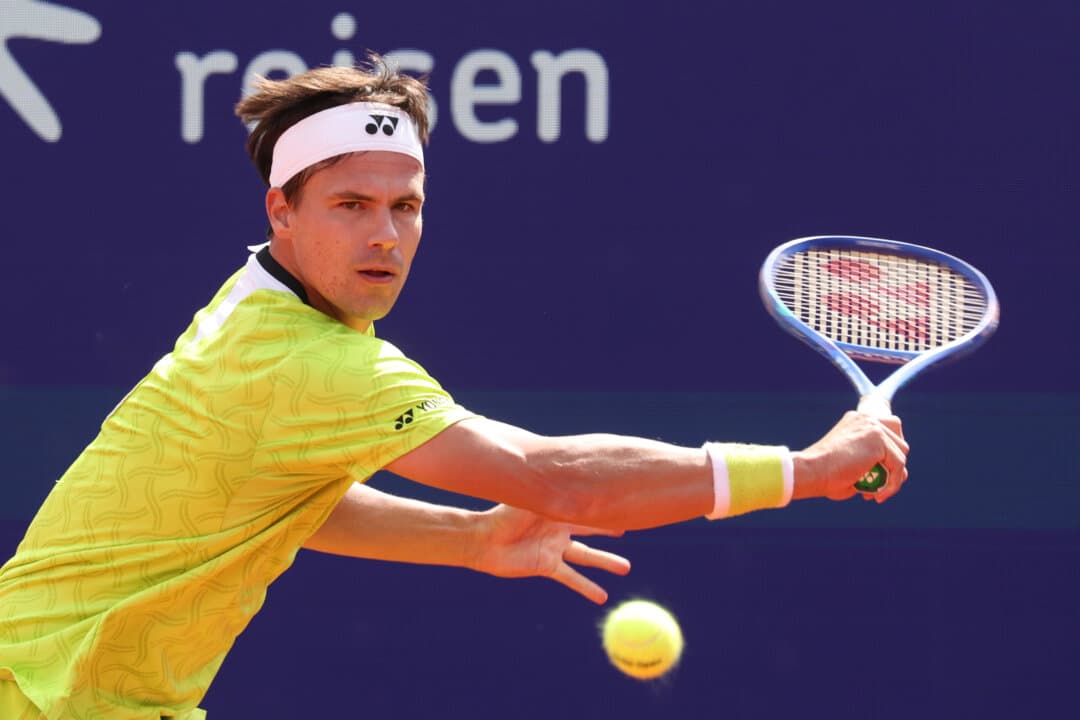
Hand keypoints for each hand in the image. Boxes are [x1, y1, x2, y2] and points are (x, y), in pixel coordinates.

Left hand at [468, 505, 630, 603]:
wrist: (483, 539)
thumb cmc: (505, 513)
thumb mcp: (533, 499)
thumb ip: (555, 493)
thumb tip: (578, 477)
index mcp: (557, 510)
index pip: (586, 507)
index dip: (605, 506)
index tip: (625, 504)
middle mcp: (559, 529)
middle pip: (591, 529)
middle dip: (609, 529)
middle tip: (629, 528)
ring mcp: (554, 549)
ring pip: (586, 556)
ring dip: (605, 562)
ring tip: (625, 568)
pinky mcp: (547, 566)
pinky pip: (571, 578)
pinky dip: (586, 588)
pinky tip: (601, 596)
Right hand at [793, 410, 909, 502]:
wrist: (812, 471)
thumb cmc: (824, 475)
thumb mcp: (852, 464)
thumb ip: (872, 462)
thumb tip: (898, 475)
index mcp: (857, 420)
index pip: (889, 429)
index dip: (891, 452)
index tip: (881, 474)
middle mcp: (867, 419)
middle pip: (900, 440)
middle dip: (895, 464)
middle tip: (880, 485)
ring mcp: (874, 427)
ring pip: (902, 454)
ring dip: (894, 477)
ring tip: (876, 493)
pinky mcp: (879, 441)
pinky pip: (898, 466)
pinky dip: (892, 485)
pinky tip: (878, 496)